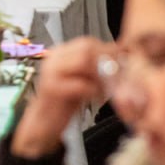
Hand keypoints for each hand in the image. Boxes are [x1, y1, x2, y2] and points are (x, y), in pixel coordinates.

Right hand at [12, 37, 111, 157]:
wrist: (44, 122)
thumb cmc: (65, 101)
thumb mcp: (81, 79)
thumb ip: (94, 68)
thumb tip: (119, 58)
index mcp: (60, 53)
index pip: (87, 42)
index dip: (107, 51)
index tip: (121, 64)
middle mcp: (54, 58)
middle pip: (86, 48)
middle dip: (106, 62)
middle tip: (115, 78)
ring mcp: (51, 72)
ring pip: (84, 61)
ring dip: (101, 76)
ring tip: (105, 89)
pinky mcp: (52, 88)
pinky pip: (81, 84)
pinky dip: (94, 91)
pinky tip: (96, 98)